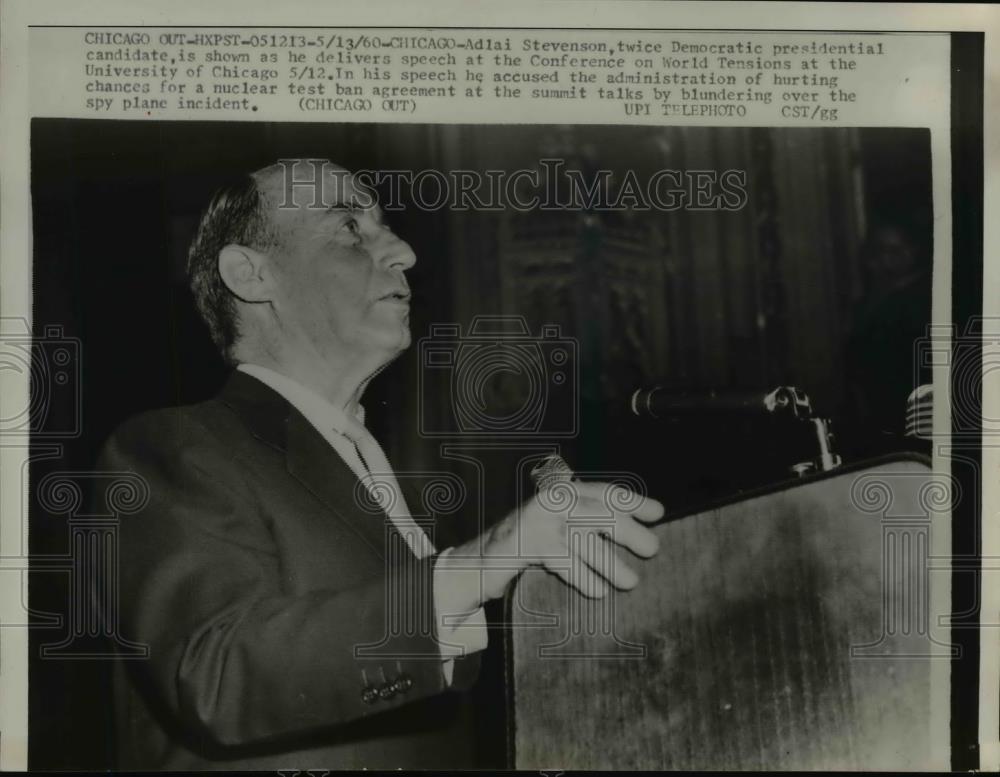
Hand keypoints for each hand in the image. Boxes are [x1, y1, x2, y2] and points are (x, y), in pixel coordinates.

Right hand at [469, 481, 663, 601]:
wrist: (480, 560)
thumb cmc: (531, 546)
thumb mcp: (560, 528)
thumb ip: (589, 524)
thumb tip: (639, 533)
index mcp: (562, 492)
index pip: (603, 491)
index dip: (632, 501)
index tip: (658, 513)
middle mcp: (550, 501)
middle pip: (597, 512)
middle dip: (627, 530)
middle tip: (652, 549)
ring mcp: (536, 521)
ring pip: (583, 540)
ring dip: (610, 563)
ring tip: (631, 582)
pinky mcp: (524, 544)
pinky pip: (562, 560)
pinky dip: (582, 577)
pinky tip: (598, 592)